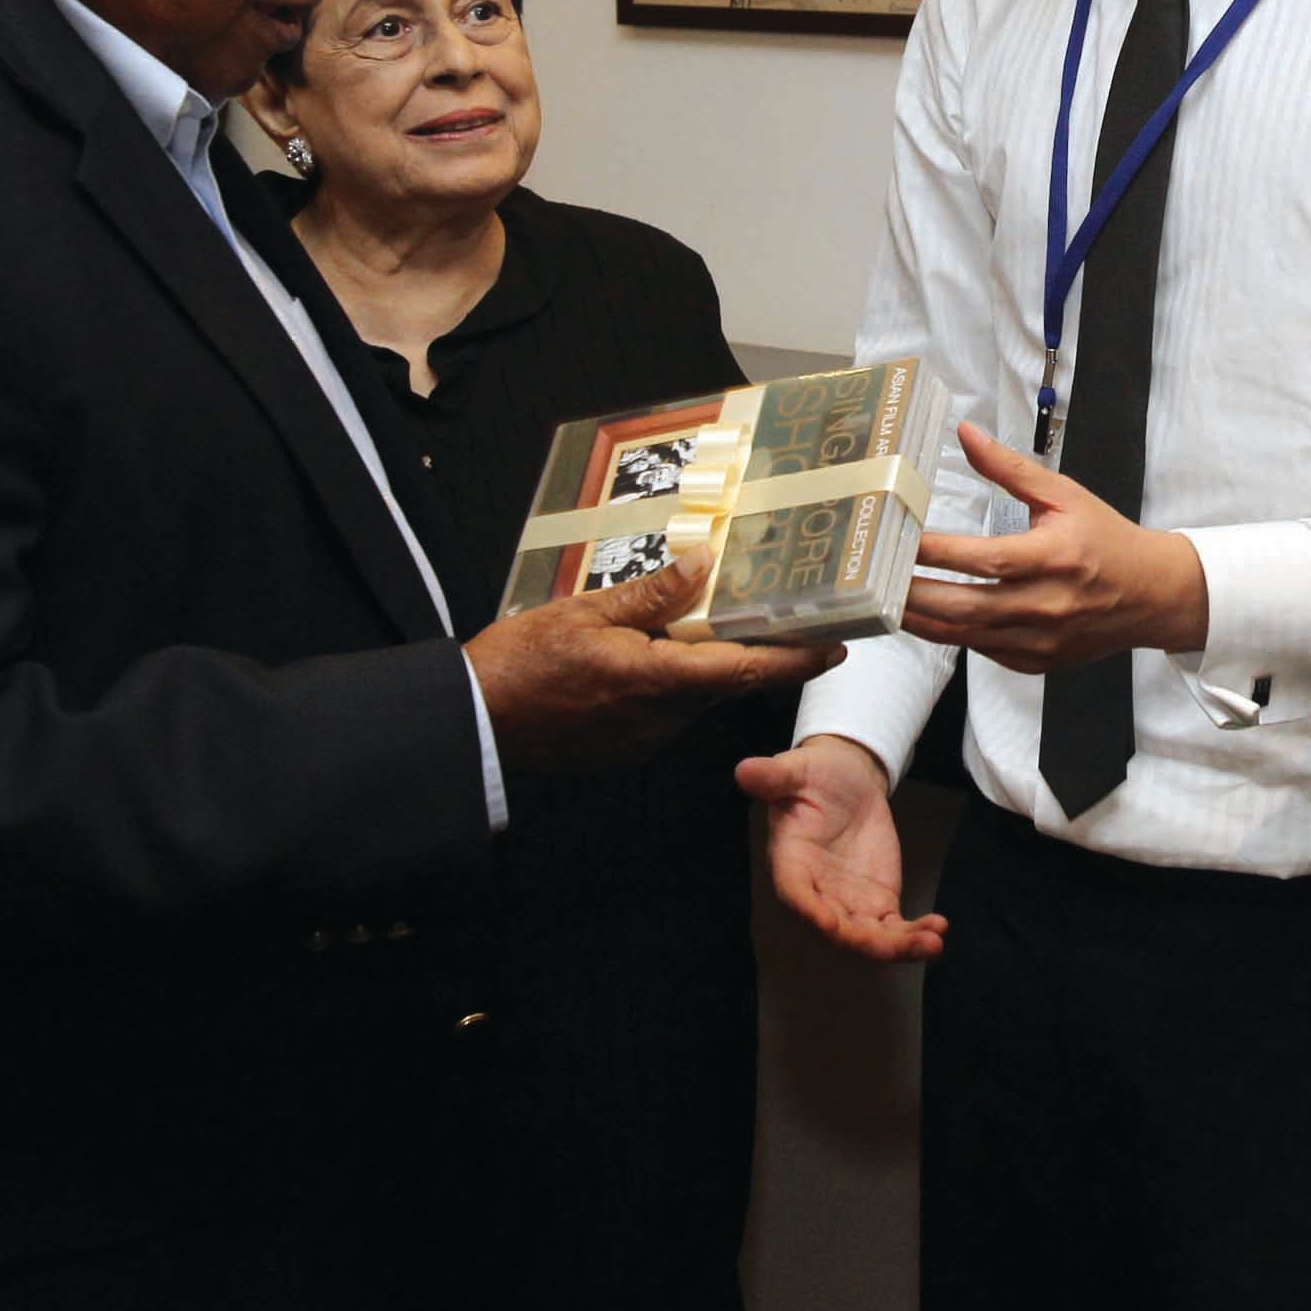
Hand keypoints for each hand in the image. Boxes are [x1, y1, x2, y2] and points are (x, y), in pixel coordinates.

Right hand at [464, 553, 838, 772]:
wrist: (472, 724)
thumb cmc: (519, 663)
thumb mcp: (584, 611)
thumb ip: (651, 592)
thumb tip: (705, 561)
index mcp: (656, 679)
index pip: (746, 670)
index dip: (797, 659)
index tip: (837, 645)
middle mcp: (659, 718)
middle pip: (724, 681)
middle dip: (749, 651)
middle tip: (773, 613)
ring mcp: (642, 739)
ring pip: (693, 696)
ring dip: (700, 664)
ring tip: (695, 622)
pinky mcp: (623, 749)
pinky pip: (663, 712)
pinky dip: (668, 683)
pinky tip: (646, 656)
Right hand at [736, 734, 944, 962]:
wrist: (846, 781)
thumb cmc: (814, 776)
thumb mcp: (795, 769)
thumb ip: (773, 776)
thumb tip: (744, 771)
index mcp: (790, 864)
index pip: (797, 896)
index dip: (812, 912)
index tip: (832, 923)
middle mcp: (817, 894)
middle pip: (838, 930)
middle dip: (867, 942)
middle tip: (899, 944)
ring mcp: (849, 903)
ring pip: (870, 937)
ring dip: (899, 946)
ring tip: (932, 940)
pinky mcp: (877, 902)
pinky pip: (894, 928)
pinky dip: (914, 934)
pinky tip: (938, 929)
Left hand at [898, 424, 1208, 674]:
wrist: (1151, 595)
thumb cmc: (1105, 539)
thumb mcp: (1064, 494)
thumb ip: (1010, 468)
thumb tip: (966, 432)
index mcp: (1054, 558)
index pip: (984, 558)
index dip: (936, 551)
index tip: (899, 538)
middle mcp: (1046, 605)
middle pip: (965, 606)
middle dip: (914, 594)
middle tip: (873, 579)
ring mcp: (1041, 640)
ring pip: (966, 636)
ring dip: (922, 619)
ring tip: (885, 600)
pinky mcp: (1037, 662)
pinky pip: (982, 651)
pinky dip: (952, 634)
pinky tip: (926, 616)